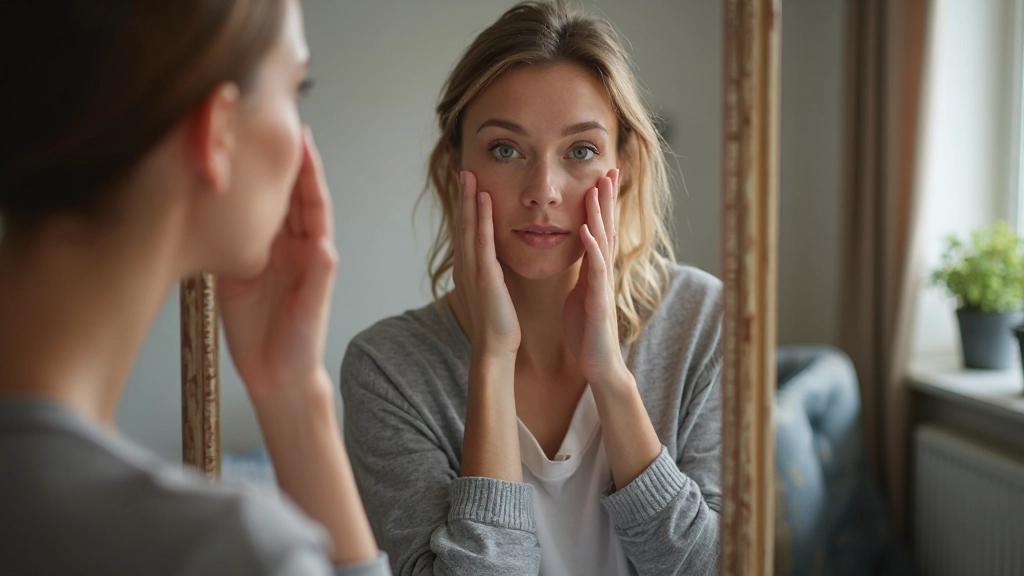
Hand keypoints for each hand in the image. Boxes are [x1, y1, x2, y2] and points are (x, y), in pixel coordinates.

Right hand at [216, 127, 337, 402]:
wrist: (276, 378)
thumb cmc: (302, 346)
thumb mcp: (311, 313)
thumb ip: (318, 280)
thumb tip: (326, 247)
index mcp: (311, 250)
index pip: (311, 201)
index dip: (308, 169)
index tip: (302, 137)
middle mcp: (287, 246)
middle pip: (282, 194)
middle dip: (277, 159)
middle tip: (267, 122)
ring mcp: (258, 253)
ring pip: (254, 206)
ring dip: (248, 176)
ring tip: (236, 141)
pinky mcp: (232, 266)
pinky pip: (227, 230)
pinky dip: (221, 207)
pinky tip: (209, 183)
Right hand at [450, 170, 520, 361]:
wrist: (495, 349)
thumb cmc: (498, 325)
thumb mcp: (493, 293)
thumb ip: (491, 275)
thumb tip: (495, 263)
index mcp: (467, 270)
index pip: (465, 233)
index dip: (465, 208)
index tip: (467, 186)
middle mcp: (465, 267)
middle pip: (462, 224)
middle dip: (462, 196)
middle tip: (463, 170)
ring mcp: (472, 270)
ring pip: (469, 227)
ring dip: (468, 199)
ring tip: (469, 174)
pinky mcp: (484, 276)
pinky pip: (483, 240)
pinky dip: (482, 217)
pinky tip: (484, 198)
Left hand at [563, 168, 629, 387]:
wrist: (598, 364)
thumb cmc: (587, 330)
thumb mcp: (581, 293)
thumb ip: (582, 272)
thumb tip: (578, 254)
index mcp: (596, 270)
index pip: (601, 229)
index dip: (602, 204)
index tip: (602, 176)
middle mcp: (603, 273)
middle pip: (607, 228)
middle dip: (608, 199)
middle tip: (610, 169)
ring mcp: (603, 285)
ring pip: (603, 243)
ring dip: (600, 215)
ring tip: (596, 189)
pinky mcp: (599, 301)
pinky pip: (595, 271)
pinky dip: (591, 249)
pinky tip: (586, 231)